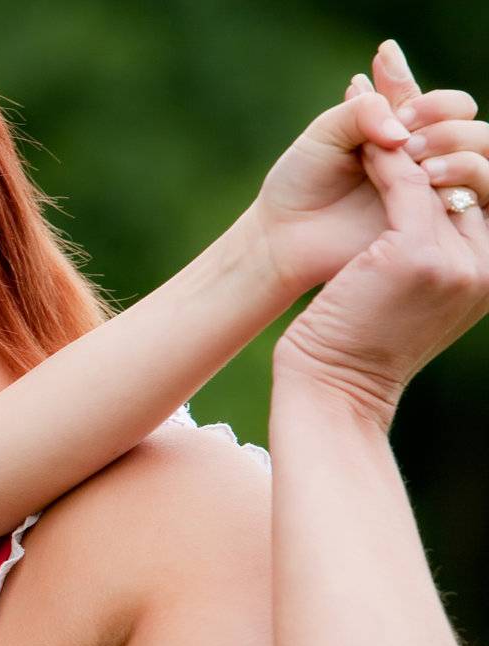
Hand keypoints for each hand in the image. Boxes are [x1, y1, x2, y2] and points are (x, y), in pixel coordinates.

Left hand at [252, 41, 485, 293]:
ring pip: (481, 158)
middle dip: (444, 123)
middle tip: (404, 140)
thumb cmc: (299, 183)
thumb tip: (403, 131)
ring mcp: (433, 194)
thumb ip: (365, 111)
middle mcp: (424, 158)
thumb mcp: (325, 134)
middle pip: (472, 126)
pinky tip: (427, 180)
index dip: (426, 97)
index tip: (394, 101)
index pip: (443, 103)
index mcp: (401, 130)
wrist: (283, 235)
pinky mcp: (434, 228)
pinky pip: (475, 200)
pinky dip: (460, 181)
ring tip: (418, 162)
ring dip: (456, 147)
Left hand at [274, 134, 488, 428]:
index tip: (417, 107)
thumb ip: (432, 249)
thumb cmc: (357, 344)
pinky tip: (364, 142)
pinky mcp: (416, 254)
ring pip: (446, 167)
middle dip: (442, 121)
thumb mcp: (407, 292)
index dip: (457, 142)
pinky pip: (404, 184)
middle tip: (400, 94)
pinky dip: (383, 158)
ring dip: (414, 132)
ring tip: (385, 113)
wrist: (333, 390)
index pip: (486, 185)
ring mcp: (458, 258)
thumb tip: (428, 196)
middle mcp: (487, 261)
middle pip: (480, 166)